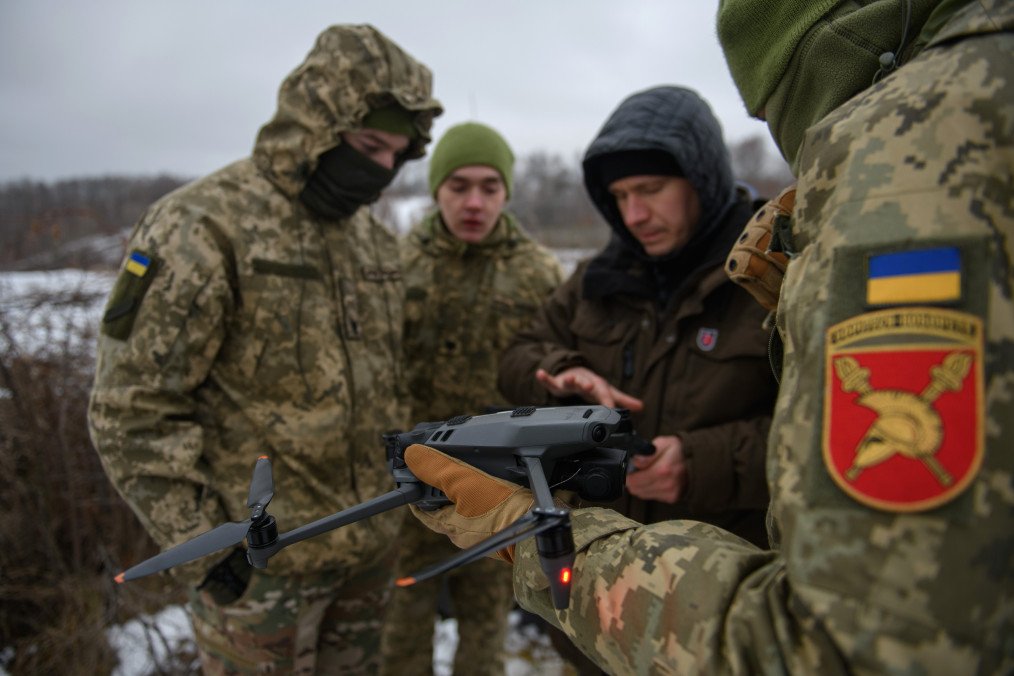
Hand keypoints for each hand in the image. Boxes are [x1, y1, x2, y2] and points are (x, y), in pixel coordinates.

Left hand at [404, 444, 533, 562]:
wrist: (546, 528)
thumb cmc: (504, 512)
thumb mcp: (464, 483)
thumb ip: (438, 469)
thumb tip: (411, 456)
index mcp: (452, 526)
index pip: (423, 507)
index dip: (417, 488)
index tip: (414, 472)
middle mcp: (468, 532)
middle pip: (448, 504)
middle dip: (447, 484)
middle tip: (448, 461)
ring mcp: (490, 530)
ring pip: (473, 504)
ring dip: (473, 485)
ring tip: (477, 465)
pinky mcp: (510, 524)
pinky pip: (495, 506)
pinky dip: (494, 491)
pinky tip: (502, 478)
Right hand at [535, 367, 644, 411]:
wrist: (575, 371)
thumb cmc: (591, 384)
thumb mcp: (607, 391)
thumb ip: (622, 400)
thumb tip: (641, 406)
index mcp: (597, 385)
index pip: (604, 394)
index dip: (608, 402)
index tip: (612, 411)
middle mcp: (584, 382)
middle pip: (587, 384)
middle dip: (588, 385)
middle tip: (590, 388)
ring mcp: (570, 381)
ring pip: (570, 380)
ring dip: (570, 379)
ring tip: (569, 378)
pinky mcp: (557, 382)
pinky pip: (550, 380)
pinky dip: (544, 377)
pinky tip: (540, 374)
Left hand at [626, 435, 687, 503]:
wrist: (697, 461)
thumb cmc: (678, 450)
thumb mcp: (663, 443)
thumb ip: (647, 452)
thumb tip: (635, 461)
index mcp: (663, 470)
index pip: (633, 481)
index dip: (629, 473)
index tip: (632, 467)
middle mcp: (666, 484)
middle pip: (636, 489)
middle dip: (633, 479)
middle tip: (639, 470)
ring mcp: (669, 493)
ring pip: (642, 494)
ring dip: (641, 485)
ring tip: (648, 474)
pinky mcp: (671, 498)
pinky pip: (652, 496)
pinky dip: (650, 489)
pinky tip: (656, 480)